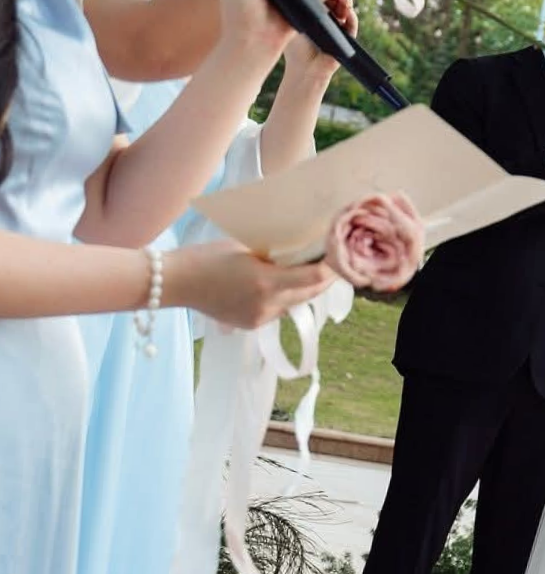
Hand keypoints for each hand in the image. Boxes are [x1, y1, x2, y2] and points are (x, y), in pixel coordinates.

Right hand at [164, 244, 334, 328]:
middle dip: (325, 280)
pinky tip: (281, 284)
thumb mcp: (246, 248)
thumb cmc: (207, 256)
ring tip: (310, 270)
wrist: (175, 282)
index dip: (332, 268)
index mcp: (267, 282)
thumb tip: (299, 251)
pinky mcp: (251, 325)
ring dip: (305, 289)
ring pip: (295, 303)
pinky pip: (278, 311)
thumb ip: (274, 253)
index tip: (341, 255)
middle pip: (310, 294)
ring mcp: (259, 318)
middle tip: (334, 263)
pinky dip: (284, 298)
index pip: (314, 278)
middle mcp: (267, 305)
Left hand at [283, 0, 357, 79]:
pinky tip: (348, 11)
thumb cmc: (294, 48)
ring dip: (346, 3)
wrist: (304, 69)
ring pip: (346, 11)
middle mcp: (328, 19)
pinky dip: (351, 17)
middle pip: (337, 1)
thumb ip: (300, 5)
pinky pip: (352, 25)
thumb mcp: (295, 21)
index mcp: (315, 14)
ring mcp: (338, 28)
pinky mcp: (346, 38)